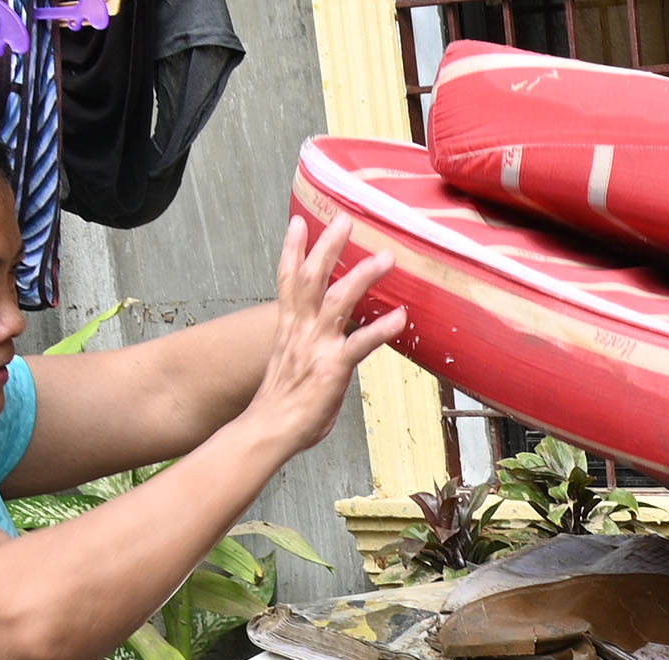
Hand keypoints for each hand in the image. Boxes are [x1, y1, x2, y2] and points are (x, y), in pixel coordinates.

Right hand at [237, 215, 407, 462]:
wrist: (268, 431)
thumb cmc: (281, 406)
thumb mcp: (292, 366)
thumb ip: (309, 349)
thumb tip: (325, 350)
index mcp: (289, 328)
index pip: (287, 280)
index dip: (292, 249)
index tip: (298, 223)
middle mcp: (301, 330)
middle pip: (312, 277)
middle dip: (328, 246)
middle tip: (343, 219)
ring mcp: (317, 346)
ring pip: (339, 300)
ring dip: (363, 276)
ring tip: (385, 258)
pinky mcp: (333, 367)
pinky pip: (361, 344)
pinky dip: (382, 328)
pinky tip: (401, 316)